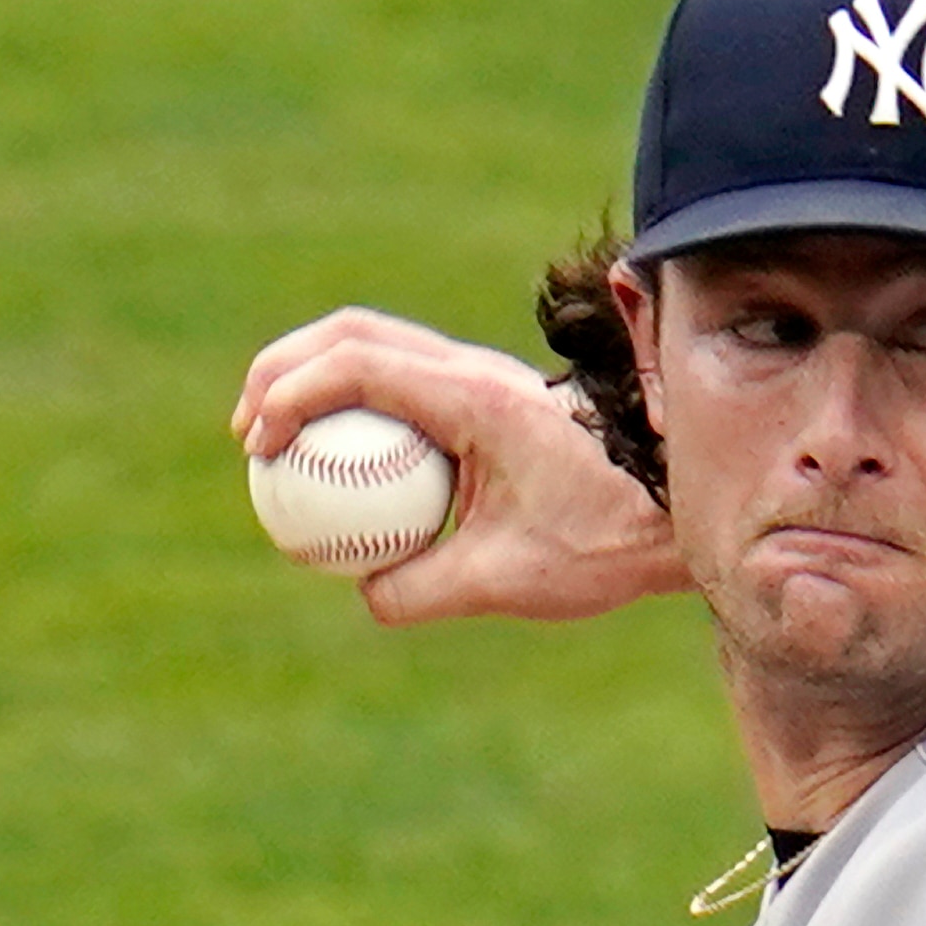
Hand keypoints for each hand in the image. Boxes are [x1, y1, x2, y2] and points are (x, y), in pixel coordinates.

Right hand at [232, 306, 688, 623]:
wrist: (677, 508)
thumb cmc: (604, 542)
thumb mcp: (507, 581)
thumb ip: (423, 590)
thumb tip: (362, 592)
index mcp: (477, 398)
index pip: (360, 366)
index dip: (292, 396)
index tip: (262, 449)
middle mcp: (475, 371)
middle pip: (352, 333)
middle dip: (283, 370)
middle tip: (248, 435)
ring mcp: (480, 377)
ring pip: (374, 345)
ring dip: (313, 378)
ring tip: (274, 442)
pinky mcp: (484, 396)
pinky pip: (400, 382)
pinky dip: (351, 404)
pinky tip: (335, 463)